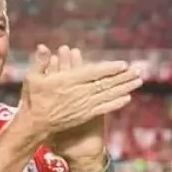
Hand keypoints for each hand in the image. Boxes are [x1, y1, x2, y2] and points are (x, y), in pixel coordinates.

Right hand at [16, 44, 142, 147]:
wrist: (35, 124)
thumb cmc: (33, 98)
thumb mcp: (32, 77)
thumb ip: (40, 62)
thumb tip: (43, 47)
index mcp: (67, 81)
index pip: (93, 73)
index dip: (109, 69)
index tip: (123, 64)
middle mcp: (78, 93)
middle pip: (105, 83)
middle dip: (123, 77)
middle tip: (139, 70)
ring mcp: (83, 105)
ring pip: (107, 95)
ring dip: (124, 88)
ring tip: (138, 81)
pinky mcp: (85, 115)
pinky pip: (104, 108)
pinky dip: (116, 103)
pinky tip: (128, 98)